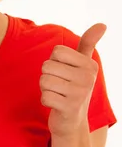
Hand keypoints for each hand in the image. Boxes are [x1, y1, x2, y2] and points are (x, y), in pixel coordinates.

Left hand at [40, 23, 106, 138]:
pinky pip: (44, 96)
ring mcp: (79, 94)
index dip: (55, 62)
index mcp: (90, 65)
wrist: (73, 122)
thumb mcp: (83, 65)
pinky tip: (56, 105)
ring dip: (45, 88)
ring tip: (58, 94)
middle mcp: (88, 78)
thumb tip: (102, 24)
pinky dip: (45, 101)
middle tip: (59, 86)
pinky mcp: (69, 108)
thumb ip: (88, 44)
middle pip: (47, 66)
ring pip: (44, 80)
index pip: (57, 51)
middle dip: (48, 76)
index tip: (64, 73)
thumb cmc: (74, 88)